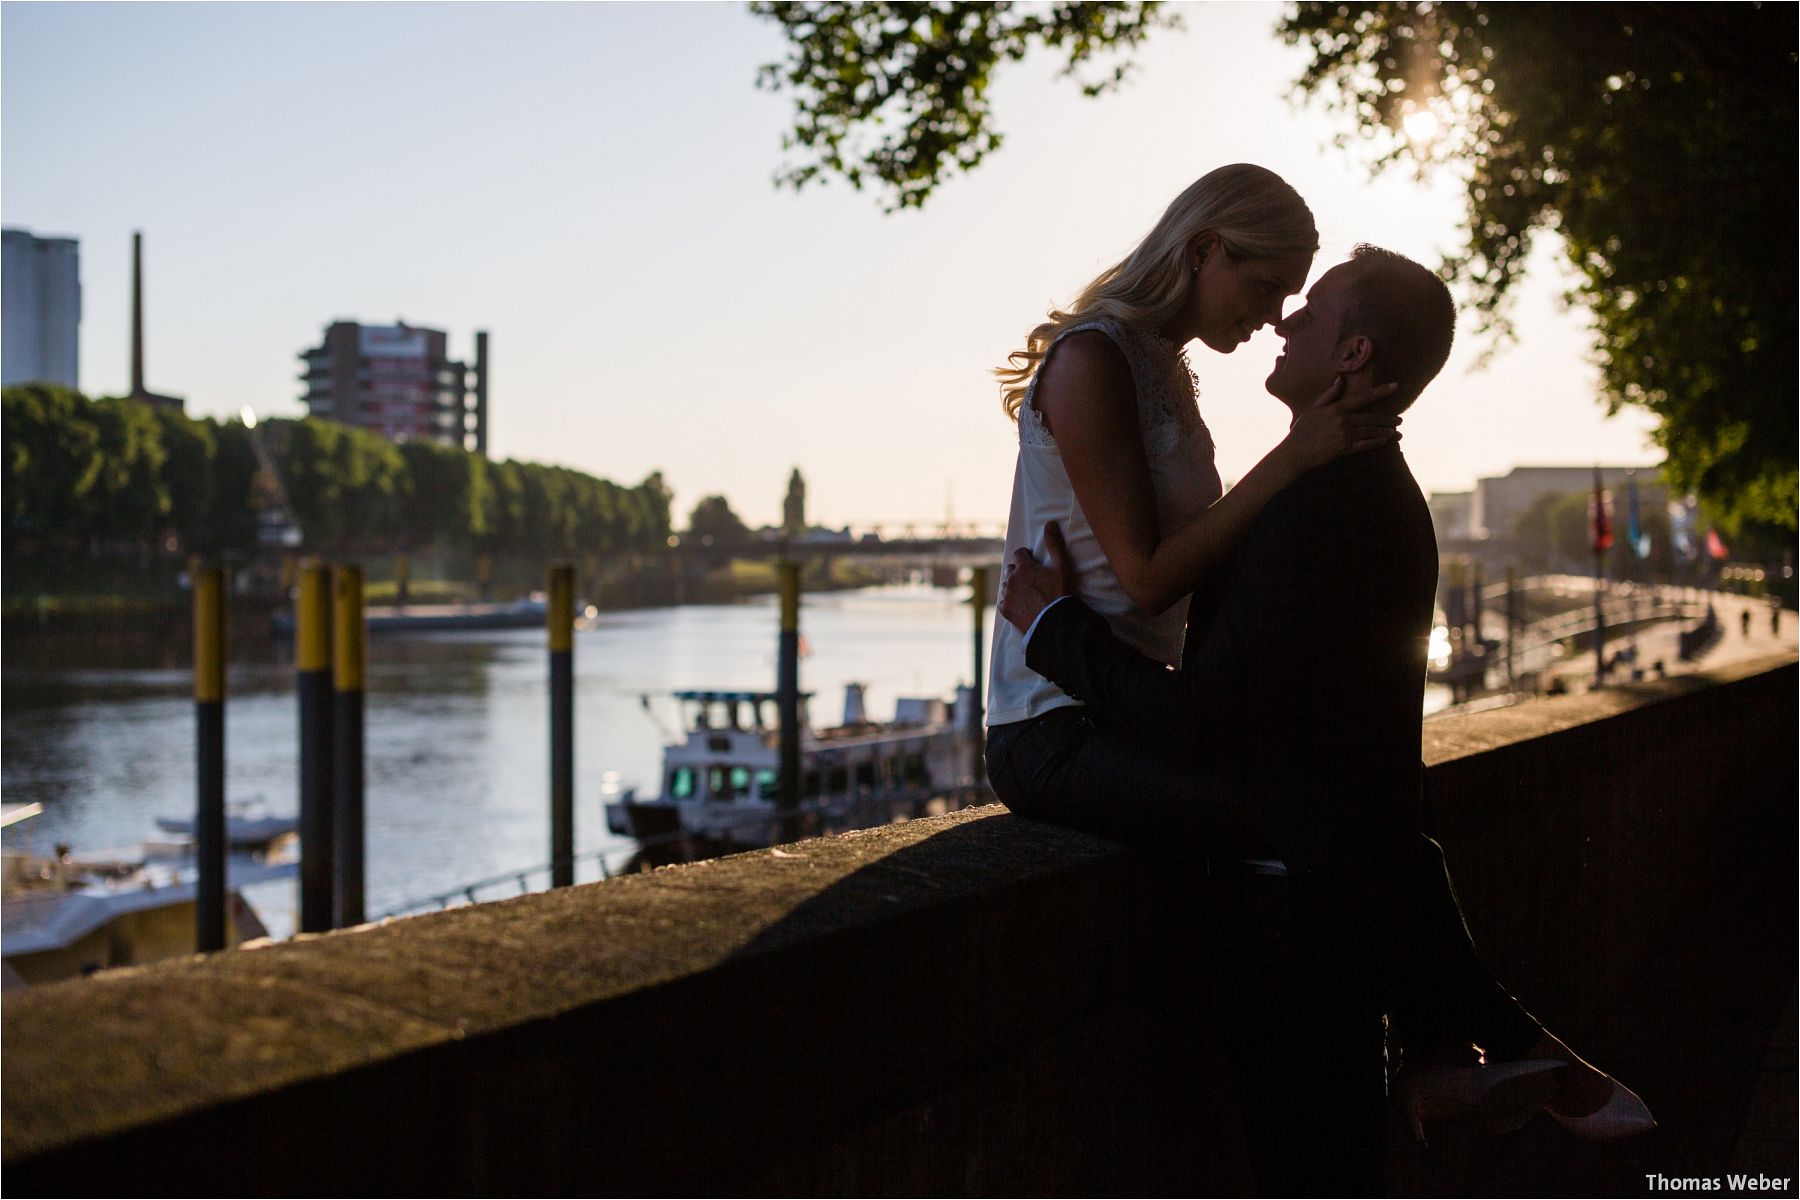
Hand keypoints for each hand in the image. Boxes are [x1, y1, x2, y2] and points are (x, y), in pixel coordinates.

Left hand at [998, 521, 1076, 633]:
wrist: (1054, 623)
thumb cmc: (1060, 594)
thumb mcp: (1061, 567)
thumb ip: (1054, 544)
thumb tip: (1050, 523)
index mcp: (1024, 567)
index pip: (1019, 553)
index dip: (1026, 556)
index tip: (1032, 561)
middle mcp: (1011, 579)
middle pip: (1011, 569)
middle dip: (1018, 571)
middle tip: (1031, 579)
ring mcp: (1007, 595)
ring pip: (1006, 585)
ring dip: (1013, 586)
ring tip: (1026, 592)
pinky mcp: (1005, 610)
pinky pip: (1003, 601)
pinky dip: (1010, 601)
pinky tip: (1021, 604)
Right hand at [1284, 376, 1402, 470]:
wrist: (1295, 452)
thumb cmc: (1302, 429)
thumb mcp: (1314, 408)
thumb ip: (1330, 394)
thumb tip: (1341, 380)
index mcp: (1336, 408)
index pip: (1363, 397)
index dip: (1381, 391)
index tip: (1396, 386)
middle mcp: (1343, 421)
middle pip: (1371, 418)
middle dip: (1388, 419)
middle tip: (1400, 420)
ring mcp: (1344, 436)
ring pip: (1371, 432)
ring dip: (1386, 432)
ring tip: (1396, 433)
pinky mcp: (1344, 449)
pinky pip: (1364, 445)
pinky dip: (1376, 443)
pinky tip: (1384, 441)